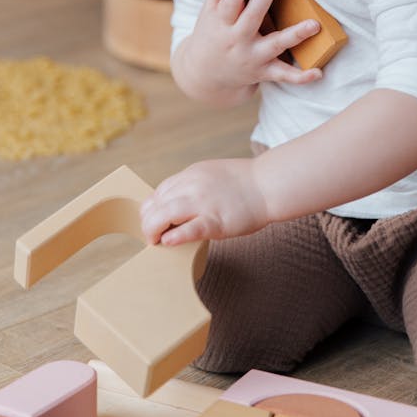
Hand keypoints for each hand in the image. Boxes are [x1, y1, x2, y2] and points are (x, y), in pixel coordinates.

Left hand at [140, 158, 269, 245]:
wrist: (268, 184)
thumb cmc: (244, 183)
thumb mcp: (211, 174)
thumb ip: (192, 186)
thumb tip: (177, 203)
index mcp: (191, 174)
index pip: (159, 191)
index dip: (151, 208)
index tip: (152, 220)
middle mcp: (193, 185)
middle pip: (157, 203)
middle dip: (148, 221)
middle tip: (150, 236)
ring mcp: (204, 202)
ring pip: (166, 213)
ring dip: (153, 229)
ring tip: (155, 241)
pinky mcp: (216, 220)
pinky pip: (190, 228)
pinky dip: (176, 235)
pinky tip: (168, 242)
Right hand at [186, 0, 322, 90]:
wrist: (205, 75)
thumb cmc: (210, 35)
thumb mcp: (207, 14)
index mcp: (222, 22)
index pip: (229, 1)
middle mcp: (237, 39)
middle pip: (252, 16)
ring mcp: (252, 57)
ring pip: (275, 45)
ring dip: (295, 35)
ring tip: (314, 25)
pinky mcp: (264, 71)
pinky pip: (283, 75)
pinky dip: (301, 77)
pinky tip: (318, 73)